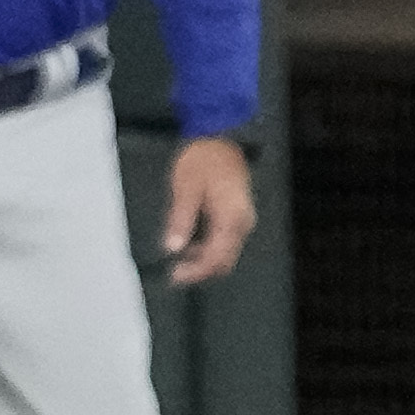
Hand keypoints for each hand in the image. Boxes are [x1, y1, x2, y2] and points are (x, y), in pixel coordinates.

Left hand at [159, 134, 257, 286]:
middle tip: (174, 274)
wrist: (220, 137)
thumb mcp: (185, 188)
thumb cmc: (202, 159)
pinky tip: (190, 244)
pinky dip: (209, 248)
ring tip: (178, 260)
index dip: (195, 272)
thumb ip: (180, 220)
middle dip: (200, 271)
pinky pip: (226, 241)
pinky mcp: (237, 214)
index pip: (216, 259)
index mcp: (231, 219)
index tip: (174, 277)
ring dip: (204, 261)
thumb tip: (172, 248)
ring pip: (226, 253)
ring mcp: (242, 219)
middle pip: (224, 261)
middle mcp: (242, 223)